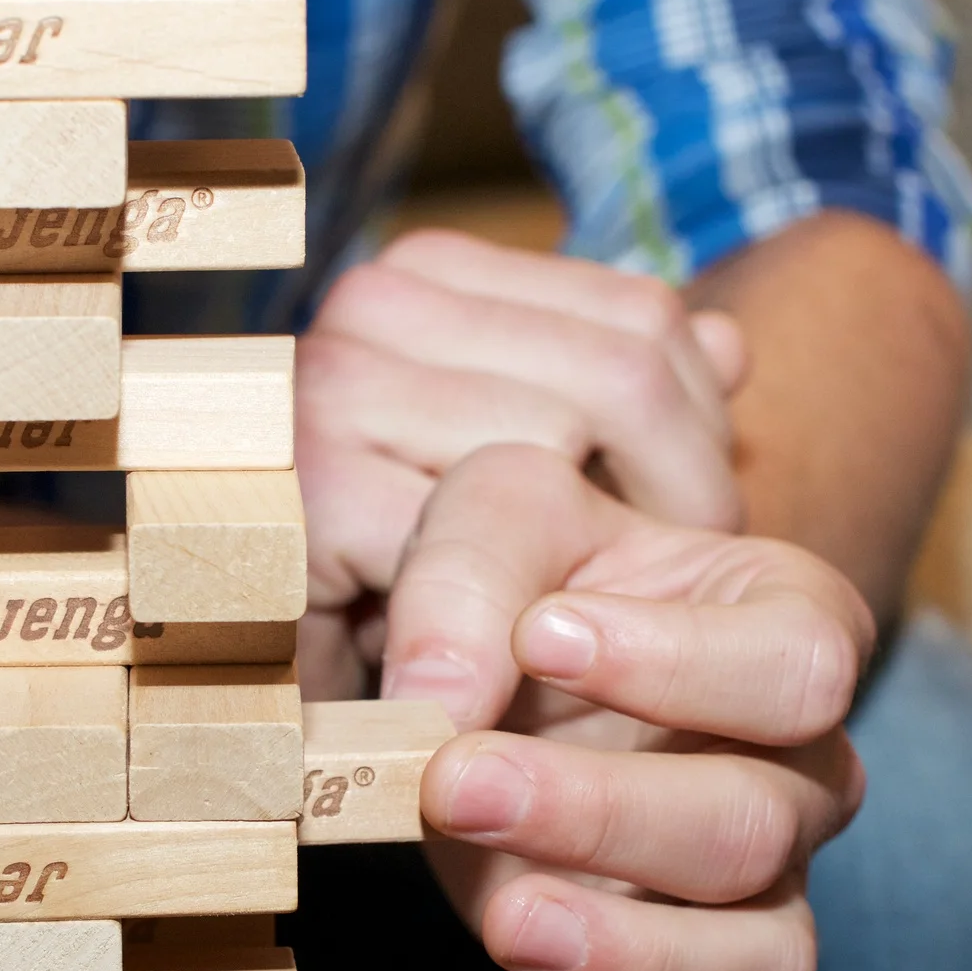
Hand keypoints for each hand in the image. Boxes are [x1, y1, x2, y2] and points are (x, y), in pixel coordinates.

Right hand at [296, 229, 748, 698]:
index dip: (700, 434)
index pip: (640, 317)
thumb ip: (625, 409)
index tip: (694, 528)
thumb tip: (729, 344)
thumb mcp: (536, 485)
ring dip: (609, 560)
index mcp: (427, 280)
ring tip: (590, 631)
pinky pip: (484, 535)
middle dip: (679, 496)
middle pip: (624, 372)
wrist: (241, 690)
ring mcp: (328, 385)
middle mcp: (369, 305)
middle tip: (664, 598)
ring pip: (565, 447)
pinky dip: (521, 612)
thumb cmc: (404, 593)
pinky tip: (518, 666)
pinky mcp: (309, 484)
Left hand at [388, 444, 873, 970]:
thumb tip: (441, 692)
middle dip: (605, 814)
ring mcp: (752, 898)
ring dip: (630, 956)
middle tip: (460, 784)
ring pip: (761, 964)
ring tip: (506, 922)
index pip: (799, 665)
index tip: (538, 636)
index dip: (680, 664)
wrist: (494, 675)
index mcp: (789, 633)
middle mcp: (800, 776)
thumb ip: (469, 575)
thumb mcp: (491, 516)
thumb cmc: (525, 579)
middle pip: (760, 823)